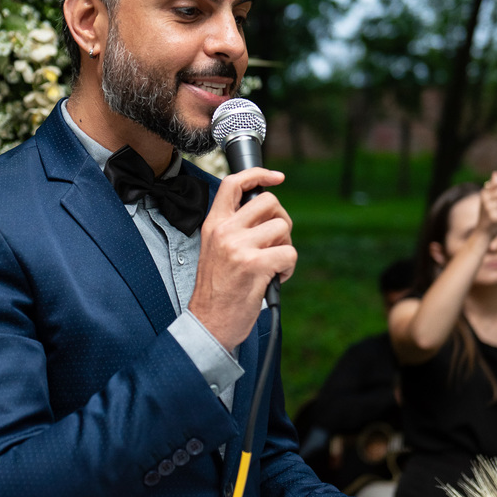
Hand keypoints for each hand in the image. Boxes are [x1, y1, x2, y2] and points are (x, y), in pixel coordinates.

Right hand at [189, 167, 294, 349]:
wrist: (208, 323)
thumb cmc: (216, 291)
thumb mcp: (215, 250)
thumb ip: (235, 229)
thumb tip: (268, 215)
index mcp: (213, 225)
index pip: (233, 184)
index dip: (258, 173)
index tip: (276, 176)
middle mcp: (225, 231)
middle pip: (269, 202)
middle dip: (281, 221)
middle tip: (276, 242)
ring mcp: (239, 246)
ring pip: (283, 228)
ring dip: (285, 247)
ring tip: (272, 265)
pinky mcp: (255, 265)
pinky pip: (289, 254)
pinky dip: (289, 268)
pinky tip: (275, 278)